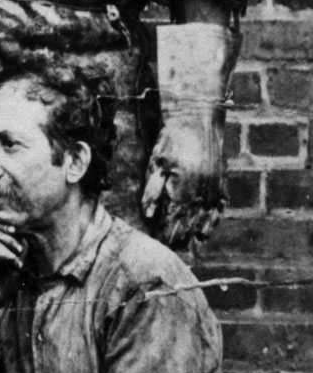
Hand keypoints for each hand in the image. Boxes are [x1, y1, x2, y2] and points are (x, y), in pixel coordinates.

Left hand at [144, 107, 224, 251]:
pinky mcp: (222, 182)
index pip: (174, 219)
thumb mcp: (155, 164)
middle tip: (174, 251)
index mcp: (183, 188)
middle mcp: (202, 192)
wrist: (198, 121)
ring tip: (194, 247)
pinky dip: (215, 218)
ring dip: (200, 232)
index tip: (160, 244)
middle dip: (182, 237)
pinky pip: (221, 206)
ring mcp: (215, 188)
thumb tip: (149, 215)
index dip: (167, 232)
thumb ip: (152, 191)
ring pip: (208, 217)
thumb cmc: (171, 142)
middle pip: (191, 222)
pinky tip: (210, 228)